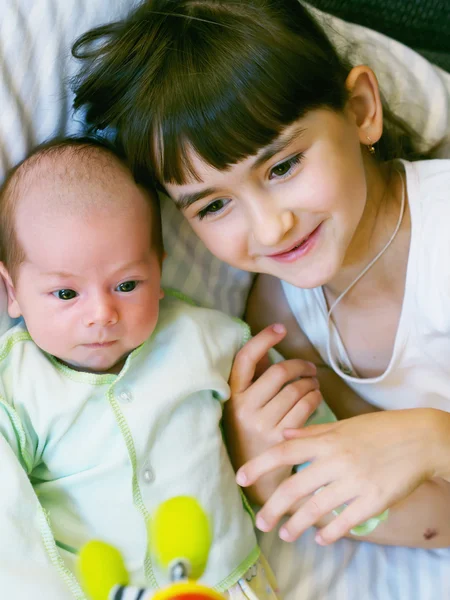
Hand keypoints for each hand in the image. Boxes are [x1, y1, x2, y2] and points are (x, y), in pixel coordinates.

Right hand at [224, 324, 321, 502]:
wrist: (253, 479)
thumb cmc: (250, 432)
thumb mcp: (244, 404)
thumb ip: (255, 378)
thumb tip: (269, 347)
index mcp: (232, 395)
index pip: (246, 358)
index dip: (263, 339)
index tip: (280, 329)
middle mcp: (244, 408)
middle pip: (280, 372)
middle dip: (300, 365)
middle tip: (309, 368)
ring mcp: (263, 424)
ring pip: (296, 389)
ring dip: (310, 382)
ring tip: (313, 383)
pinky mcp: (282, 439)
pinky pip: (306, 407)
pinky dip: (315, 397)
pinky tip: (314, 397)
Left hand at [236, 409, 438, 543]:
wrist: (419, 438)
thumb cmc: (379, 429)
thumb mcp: (344, 425)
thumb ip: (312, 432)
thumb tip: (283, 434)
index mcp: (327, 440)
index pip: (284, 452)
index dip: (259, 465)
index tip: (240, 477)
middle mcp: (336, 461)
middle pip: (294, 488)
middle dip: (272, 508)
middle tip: (260, 522)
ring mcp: (355, 482)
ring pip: (316, 509)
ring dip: (296, 525)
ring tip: (285, 534)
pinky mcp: (373, 500)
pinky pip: (345, 521)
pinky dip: (330, 533)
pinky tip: (320, 539)